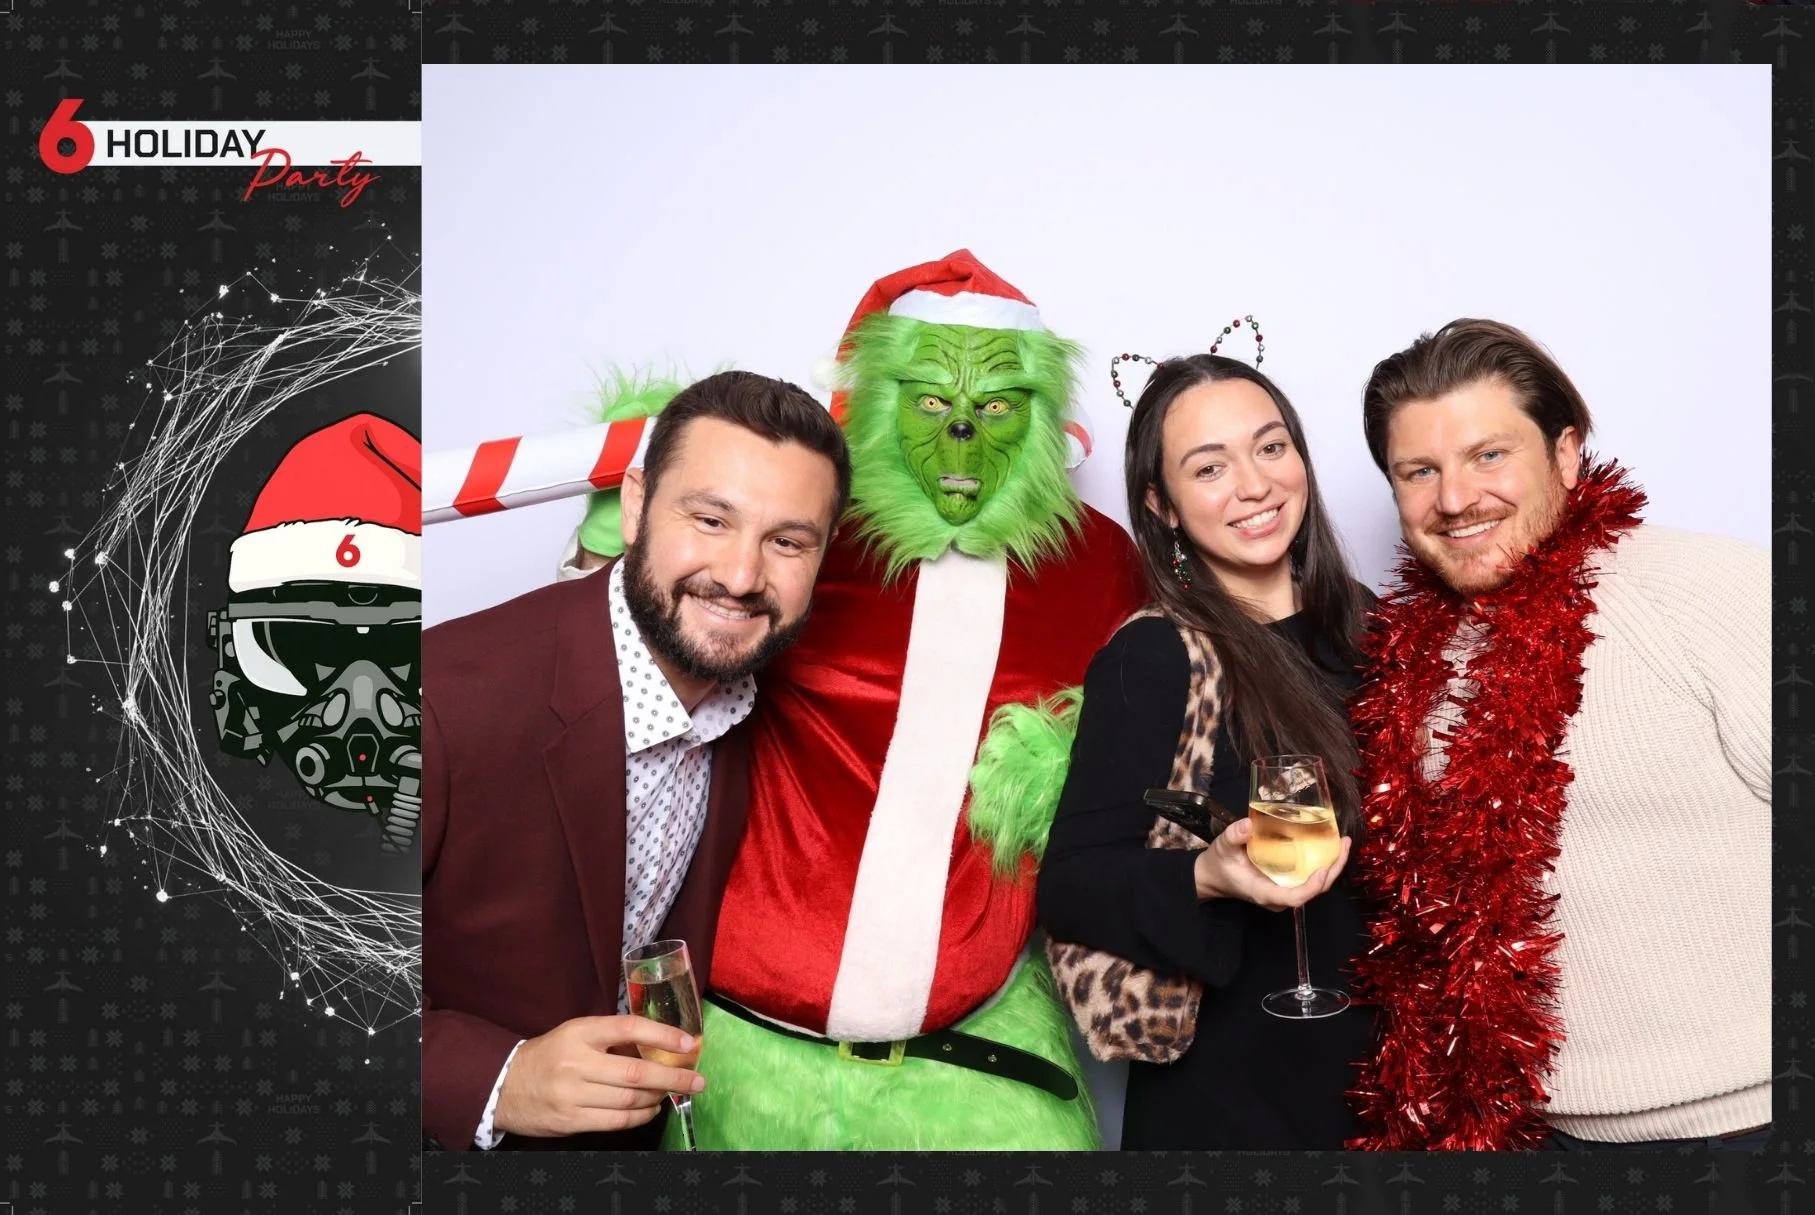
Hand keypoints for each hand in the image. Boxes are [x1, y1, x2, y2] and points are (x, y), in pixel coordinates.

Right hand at [492, 1015, 704, 1138]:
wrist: (505, 1085)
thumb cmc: (550, 1055)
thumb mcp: (576, 1034)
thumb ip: (611, 1038)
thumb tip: (659, 1046)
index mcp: (580, 1032)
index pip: (628, 1027)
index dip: (662, 1034)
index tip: (687, 1043)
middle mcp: (577, 1062)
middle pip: (635, 1071)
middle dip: (672, 1077)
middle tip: (697, 1080)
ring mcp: (572, 1094)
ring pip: (629, 1100)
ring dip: (657, 1098)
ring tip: (670, 1094)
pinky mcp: (570, 1120)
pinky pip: (616, 1121)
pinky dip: (640, 1117)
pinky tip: (650, 1110)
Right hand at [1192, 817, 1350, 909]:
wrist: (1214, 876)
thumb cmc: (1219, 864)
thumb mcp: (1222, 847)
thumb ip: (1233, 836)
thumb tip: (1247, 825)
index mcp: (1264, 892)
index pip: (1294, 898)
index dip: (1312, 887)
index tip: (1322, 869)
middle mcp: (1278, 896)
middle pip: (1314, 891)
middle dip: (1333, 870)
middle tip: (1343, 845)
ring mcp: (1285, 891)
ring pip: (1316, 886)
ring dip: (1333, 866)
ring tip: (1342, 843)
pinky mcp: (1287, 883)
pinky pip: (1311, 879)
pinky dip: (1323, 864)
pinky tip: (1330, 847)